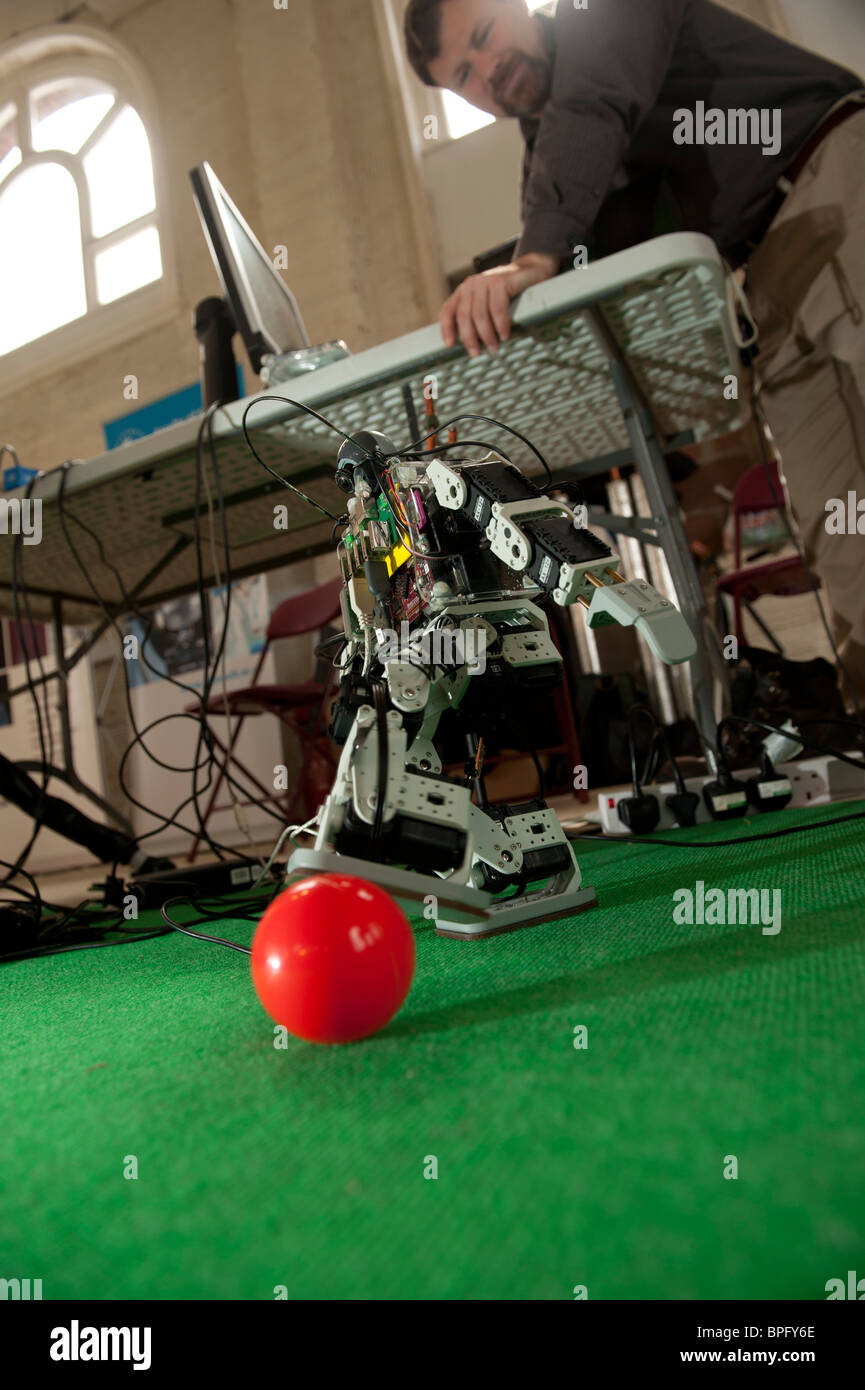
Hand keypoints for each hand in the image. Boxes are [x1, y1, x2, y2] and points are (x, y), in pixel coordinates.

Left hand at [439, 252, 557, 356]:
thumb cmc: (509, 292)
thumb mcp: (487, 302)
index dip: (446, 329)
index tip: (450, 345)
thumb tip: (471, 343)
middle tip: (476, 353)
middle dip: (469, 338)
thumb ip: (476, 315)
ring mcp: (485, 281)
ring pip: (479, 315)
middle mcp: (471, 284)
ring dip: (487, 335)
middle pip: (463, 316)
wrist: (531, 270)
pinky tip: (504, 335)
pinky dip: (500, 325)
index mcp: (464, 291)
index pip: (447, 310)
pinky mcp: (501, 281)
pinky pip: (497, 309)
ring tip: (493, 348)